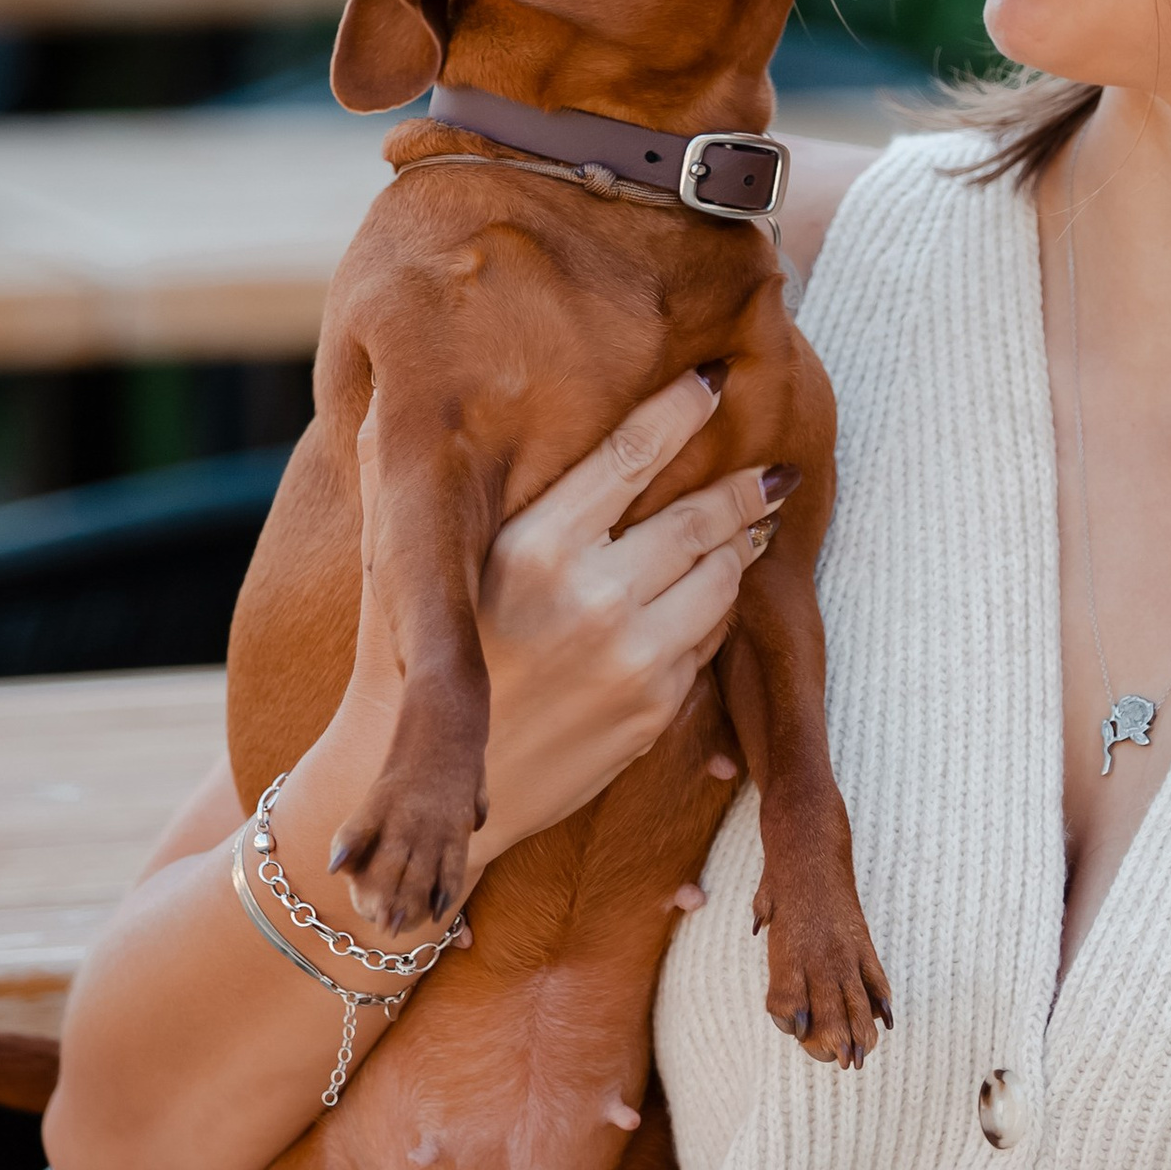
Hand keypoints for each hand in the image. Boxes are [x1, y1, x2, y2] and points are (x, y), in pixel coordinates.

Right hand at [329, 369, 788, 876]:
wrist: (417, 788)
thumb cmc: (398, 661)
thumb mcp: (396, 560)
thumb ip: (404, 469)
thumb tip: (400, 386)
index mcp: (529, 548)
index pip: (630, 455)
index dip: (681, 410)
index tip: (714, 381)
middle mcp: (588, 598)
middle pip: (697, 518)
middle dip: (745, 486)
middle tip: (774, 465)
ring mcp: (629, 658)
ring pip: (718, 577)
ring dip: (742, 545)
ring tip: (757, 523)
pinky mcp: (652, 710)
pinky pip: (709, 639)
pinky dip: (719, 607)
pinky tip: (719, 588)